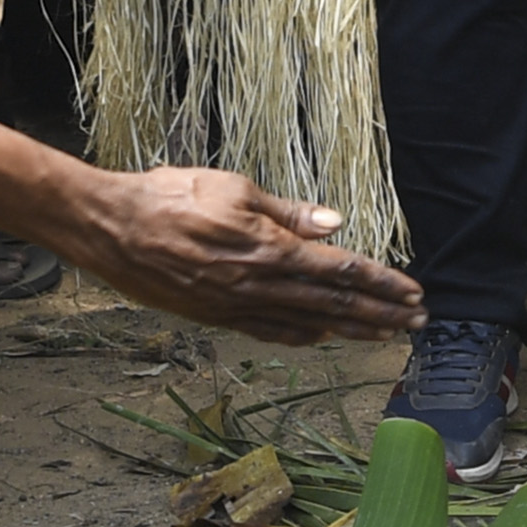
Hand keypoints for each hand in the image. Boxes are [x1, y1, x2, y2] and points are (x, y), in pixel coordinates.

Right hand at [59, 166, 423, 341]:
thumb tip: (333, 223)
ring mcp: (235, 306)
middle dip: (380, 314)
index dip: (381, 283)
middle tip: (417, 323)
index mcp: (268, 250)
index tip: (413, 293)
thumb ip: (286, 212)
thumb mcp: (234, 188)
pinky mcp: (214, 316)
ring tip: (385, 335)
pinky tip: (324, 338)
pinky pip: (268, 331)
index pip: (340, 270)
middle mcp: (257, 286)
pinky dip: (302, 336)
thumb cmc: (168, 196)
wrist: (109, 227)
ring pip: (307, 324)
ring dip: (351, 330)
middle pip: (333, 305)